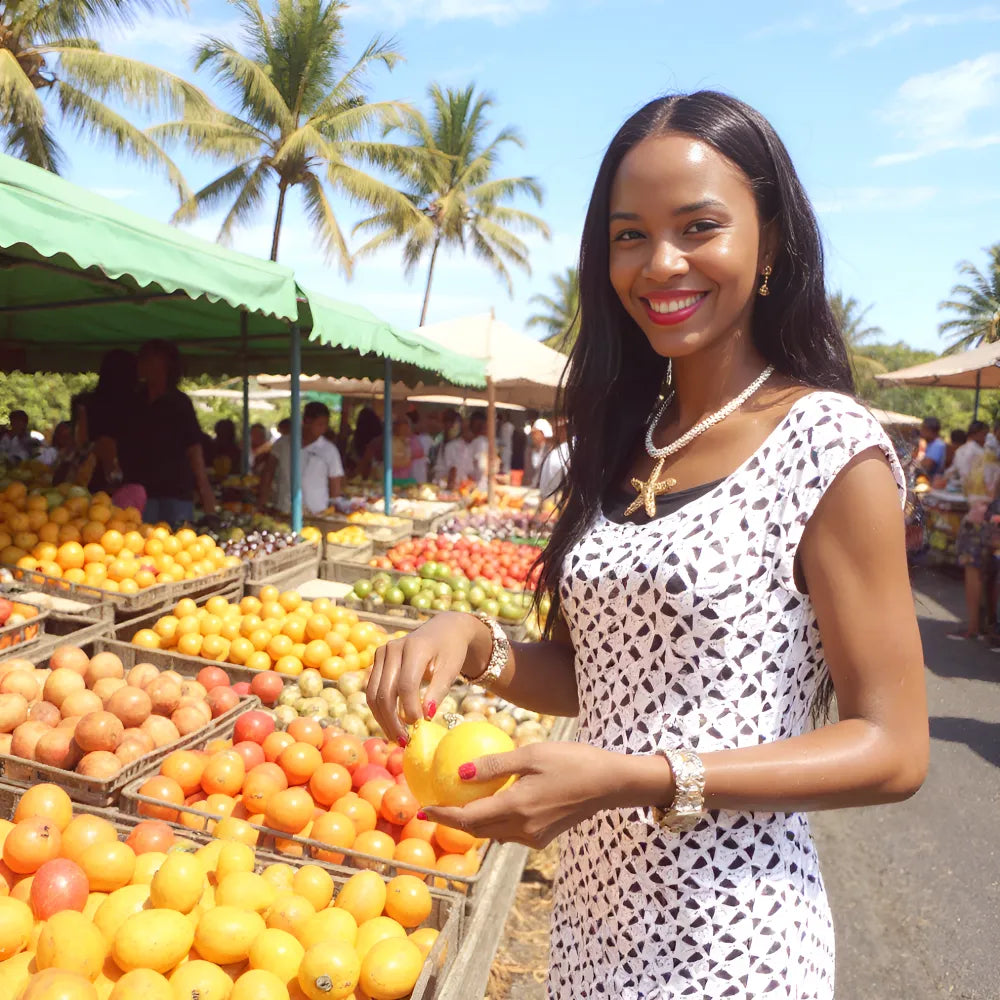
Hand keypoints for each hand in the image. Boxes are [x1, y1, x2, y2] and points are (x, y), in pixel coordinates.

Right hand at [366, 612, 490, 744]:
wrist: (444, 629)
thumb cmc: (451, 650)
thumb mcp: (451, 669)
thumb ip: (438, 691)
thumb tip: (425, 716)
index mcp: (415, 647)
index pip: (406, 685)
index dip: (410, 709)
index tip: (420, 727)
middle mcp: (393, 648)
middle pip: (385, 692)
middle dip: (392, 720)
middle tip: (404, 741)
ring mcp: (382, 652)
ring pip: (373, 693)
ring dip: (382, 719)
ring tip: (397, 737)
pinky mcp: (377, 659)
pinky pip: (373, 689)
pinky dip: (380, 710)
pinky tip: (391, 724)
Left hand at [423, 742, 626, 848]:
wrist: (610, 783)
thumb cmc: (572, 761)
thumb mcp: (532, 755)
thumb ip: (495, 766)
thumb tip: (460, 771)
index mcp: (517, 808)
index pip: (468, 818)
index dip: (443, 816)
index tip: (422, 810)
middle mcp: (523, 828)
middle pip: (477, 830)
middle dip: (452, 822)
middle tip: (433, 808)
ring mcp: (534, 836)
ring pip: (492, 833)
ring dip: (472, 823)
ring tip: (456, 805)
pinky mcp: (544, 836)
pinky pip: (509, 832)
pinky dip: (493, 821)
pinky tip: (491, 804)